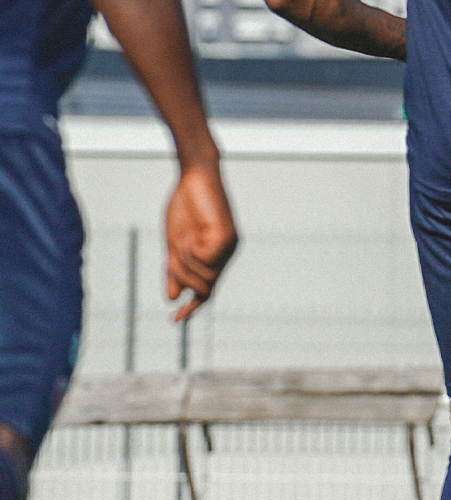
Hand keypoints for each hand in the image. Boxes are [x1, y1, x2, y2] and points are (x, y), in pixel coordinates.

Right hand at [165, 165, 237, 320]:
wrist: (195, 177)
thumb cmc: (185, 208)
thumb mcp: (175, 245)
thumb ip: (174, 271)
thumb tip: (173, 298)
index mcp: (214, 259)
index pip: (207, 291)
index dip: (192, 308)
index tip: (175, 321)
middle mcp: (226, 256)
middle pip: (202, 288)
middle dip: (182, 277)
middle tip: (175, 254)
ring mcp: (229, 248)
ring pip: (203, 275)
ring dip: (185, 262)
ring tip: (182, 240)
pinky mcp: (228, 238)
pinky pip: (206, 259)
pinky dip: (192, 251)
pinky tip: (191, 234)